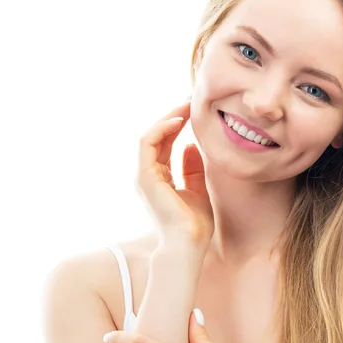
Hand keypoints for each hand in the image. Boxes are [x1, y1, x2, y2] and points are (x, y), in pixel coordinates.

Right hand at [135, 98, 213, 247]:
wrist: (188, 244)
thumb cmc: (195, 224)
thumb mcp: (198, 190)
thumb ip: (193, 169)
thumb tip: (192, 146)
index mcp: (160, 178)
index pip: (165, 143)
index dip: (179, 124)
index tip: (195, 109)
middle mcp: (148, 175)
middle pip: (157, 136)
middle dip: (174, 116)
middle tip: (191, 98)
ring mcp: (144, 175)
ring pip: (150, 135)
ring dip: (168, 117)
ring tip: (186, 104)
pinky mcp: (144, 176)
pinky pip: (147, 144)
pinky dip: (161, 129)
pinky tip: (179, 120)